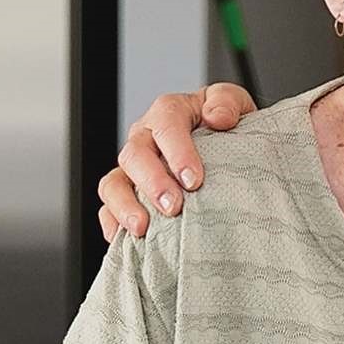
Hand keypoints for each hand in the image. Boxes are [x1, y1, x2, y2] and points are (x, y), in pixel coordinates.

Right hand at [94, 82, 256, 240]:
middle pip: (134, 154)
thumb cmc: (227, 127)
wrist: (228, 148)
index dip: (177, 152)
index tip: (194, 180)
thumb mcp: (235, 105)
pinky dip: (113, 224)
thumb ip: (227, 102)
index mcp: (170, 112)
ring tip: (143, 228)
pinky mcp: (126, 194)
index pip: (166, 123)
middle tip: (173, 207)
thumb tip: (217, 117)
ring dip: (125, 206)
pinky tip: (129, 241)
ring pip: (113, 183)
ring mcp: (132, 168)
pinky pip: (107, 209)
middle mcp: (145, 137)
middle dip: (152, 183)